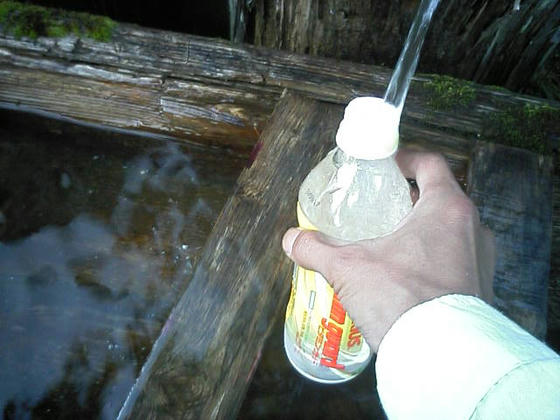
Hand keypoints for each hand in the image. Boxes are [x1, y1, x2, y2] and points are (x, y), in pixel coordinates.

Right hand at [282, 150, 494, 352]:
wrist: (440, 356)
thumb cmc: (400, 298)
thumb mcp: (349, 268)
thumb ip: (316, 249)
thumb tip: (291, 240)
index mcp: (447, 209)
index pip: (430, 164)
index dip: (405, 159)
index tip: (386, 166)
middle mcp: (472, 229)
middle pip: (440, 198)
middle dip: (409, 200)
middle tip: (381, 208)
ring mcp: (481, 260)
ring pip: (451, 231)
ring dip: (423, 232)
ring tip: (391, 244)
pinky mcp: (482, 290)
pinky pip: (458, 261)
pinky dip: (435, 261)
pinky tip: (408, 278)